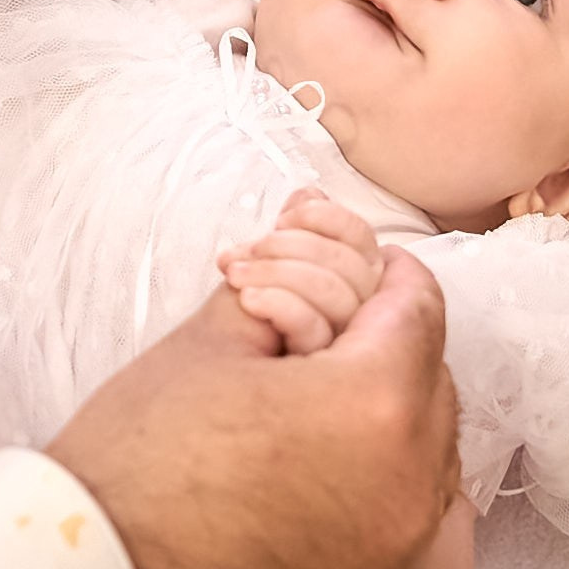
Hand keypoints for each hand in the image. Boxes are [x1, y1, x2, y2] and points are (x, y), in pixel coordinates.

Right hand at [48, 248, 459, 568]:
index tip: (366, 267)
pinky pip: (404, 523)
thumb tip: (307, 248)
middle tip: (331, 331)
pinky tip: (316, 471)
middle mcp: (409, 487)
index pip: (420, 310)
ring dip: (390, 419)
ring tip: (319, 403)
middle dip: (388, 347)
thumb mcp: (204, 346)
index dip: (389, 275)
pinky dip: (378, 485)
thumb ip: (281, 286)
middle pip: (431, 383)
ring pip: (428, 457)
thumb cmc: (135, 465)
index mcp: (375, 407)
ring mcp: (397, 557)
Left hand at [217, 187, 383, 353]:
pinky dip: (280, 305)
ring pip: (338, 295)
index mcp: (351, 281)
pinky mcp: (322, 375)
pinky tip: (249, 299)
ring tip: (236, 275)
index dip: (326, 218)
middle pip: (352, 264)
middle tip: (247, 251)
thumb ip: (294, 230)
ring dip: (278, 273)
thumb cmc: (235, 318)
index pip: (360, 238)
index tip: (283, 218)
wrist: (208, 369)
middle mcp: (359, 312)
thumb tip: (310, 193)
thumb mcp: (264, 267)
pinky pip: (316, 329)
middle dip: (291, 246)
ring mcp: (344, 346)